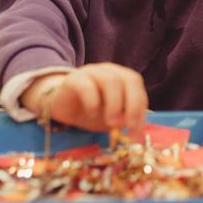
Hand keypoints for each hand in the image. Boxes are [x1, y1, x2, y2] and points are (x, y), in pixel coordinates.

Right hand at [21, 63, 147, 132]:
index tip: (136, 131)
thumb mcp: (111, 118)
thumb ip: (125, 120)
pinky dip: (92, 101)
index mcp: (123, 78)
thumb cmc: (91, 111)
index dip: (140, 109)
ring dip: (114, 104)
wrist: (62, 106)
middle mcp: (110, 71)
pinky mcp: (73, 79)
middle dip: (132, 104)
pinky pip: (86, 86)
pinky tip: (92, 114)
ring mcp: (92, 72)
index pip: (138, 87)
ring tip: (111, 122)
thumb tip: (137, 131)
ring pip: (110, 80)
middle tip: (127, 126)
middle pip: (129, 79)